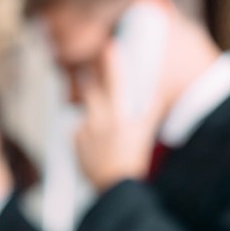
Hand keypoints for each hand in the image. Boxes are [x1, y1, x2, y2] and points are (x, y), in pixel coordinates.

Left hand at [75, 42, 162, 191]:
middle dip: (91, 80)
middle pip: (90, 89)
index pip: (116, 81)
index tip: (109, 45)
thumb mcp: (145, 130)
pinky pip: (79, 129)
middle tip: (93, 77)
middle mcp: (101, 119)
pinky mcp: (75, 140)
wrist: (115, 184)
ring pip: (86, 111)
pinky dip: (86, 133)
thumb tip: (154, 90)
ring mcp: (86, 129)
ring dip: (93, 114)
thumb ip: (149, 108)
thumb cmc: (134, 156)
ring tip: (105, 133)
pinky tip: (96, 146)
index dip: (112, 62)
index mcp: (120, 114)